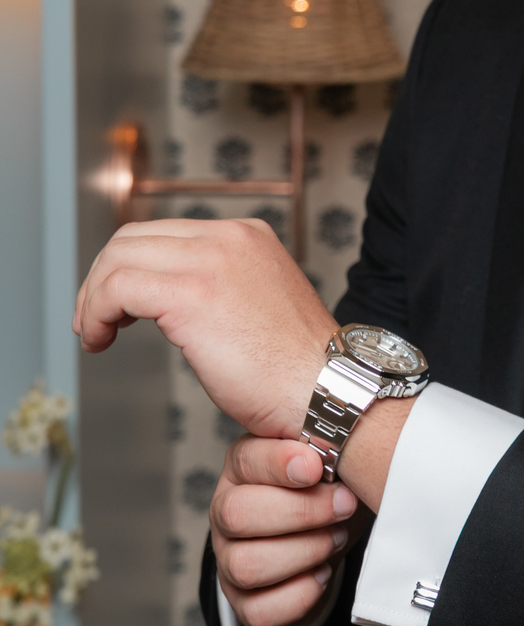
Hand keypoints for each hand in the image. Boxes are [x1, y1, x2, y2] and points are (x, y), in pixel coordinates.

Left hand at [73, 219, 336, 438]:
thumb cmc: (297, 371)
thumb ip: (222, 288)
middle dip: (102, 280)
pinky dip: (96, 313)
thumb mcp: (259, 305)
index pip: (163, 233)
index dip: (128, 268)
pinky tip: (99, 341)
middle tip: (99, 321)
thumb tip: (174, 302)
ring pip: (118, 258)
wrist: (329, 392)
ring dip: (94, 299)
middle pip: (132, 237)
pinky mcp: (192, 294)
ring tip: (95, 335)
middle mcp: (229, 236)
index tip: (121, 308)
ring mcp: (211, 260)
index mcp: (247, 235)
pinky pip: (117, 287)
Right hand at [211, 437, 367, 625]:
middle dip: (302, 513)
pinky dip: (299, 596)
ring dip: (305, 553)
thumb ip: (326, 427)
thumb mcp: (334, 450)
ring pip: (247, 565)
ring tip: (334, 539)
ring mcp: (231, 557)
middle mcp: (228, 509)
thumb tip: (338, 400)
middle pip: (239, 515)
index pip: (246, 461)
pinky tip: (321, 574)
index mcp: (245, 465)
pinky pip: (259, 611)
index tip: (319, 465)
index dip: (282, 464)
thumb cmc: (334, 484)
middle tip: (344, 506)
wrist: (338, 535)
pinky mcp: (245, 602)